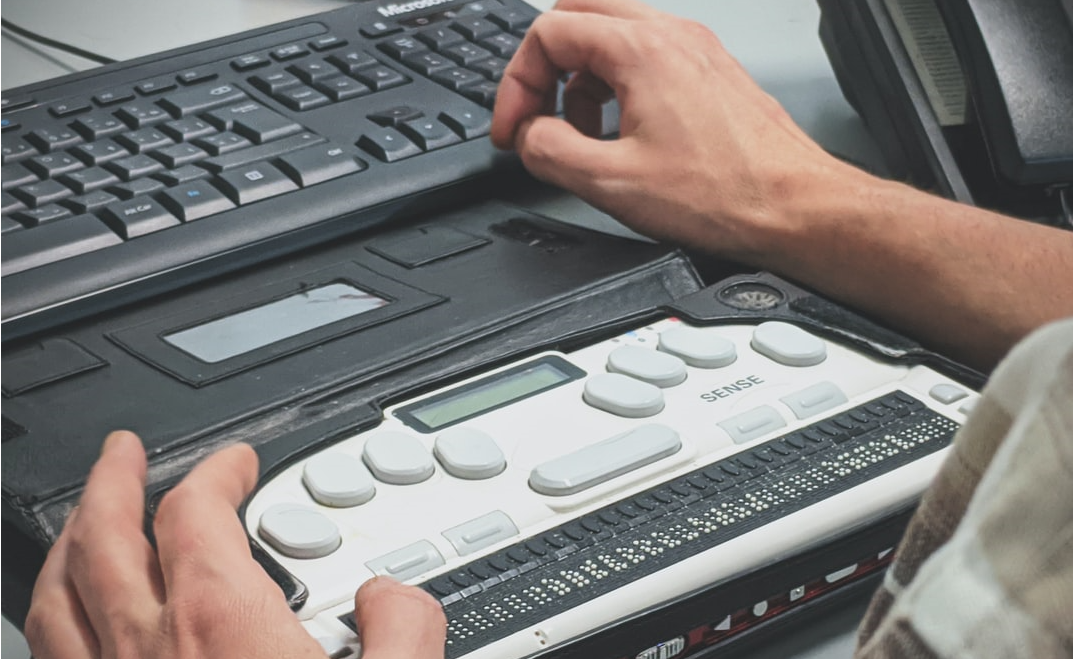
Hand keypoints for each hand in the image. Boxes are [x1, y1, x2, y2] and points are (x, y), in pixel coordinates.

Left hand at [25, 431, 445, 658]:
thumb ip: (405, 628)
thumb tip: (390, 592)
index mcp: (220, 625)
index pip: (197, 511)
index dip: (217, 471)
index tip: (238, 464)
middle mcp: (146, 654)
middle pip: (104, 535)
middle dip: (114, 481)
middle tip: (125, 452)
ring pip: (56, 595)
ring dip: (69, 541)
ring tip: (85, 520)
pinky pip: (50, 658)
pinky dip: (53, 621)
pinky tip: (70, 625)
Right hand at [491, 0, 852, 262]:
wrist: (795, 209)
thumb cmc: (726, 194)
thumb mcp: (611, 183)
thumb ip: (549, 150)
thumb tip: (529, 136)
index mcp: (642, 51)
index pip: (548, 34)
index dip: (516, 85)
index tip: (514, 130)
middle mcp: (672, 37)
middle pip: (578, 16)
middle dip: (545, 69)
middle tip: (536, 117)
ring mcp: (695, 51)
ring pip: (613, 36)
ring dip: (581, 79)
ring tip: (582, 136)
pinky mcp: (710, 74)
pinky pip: (646, 59)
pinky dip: (617, 87)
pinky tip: (622, 136)